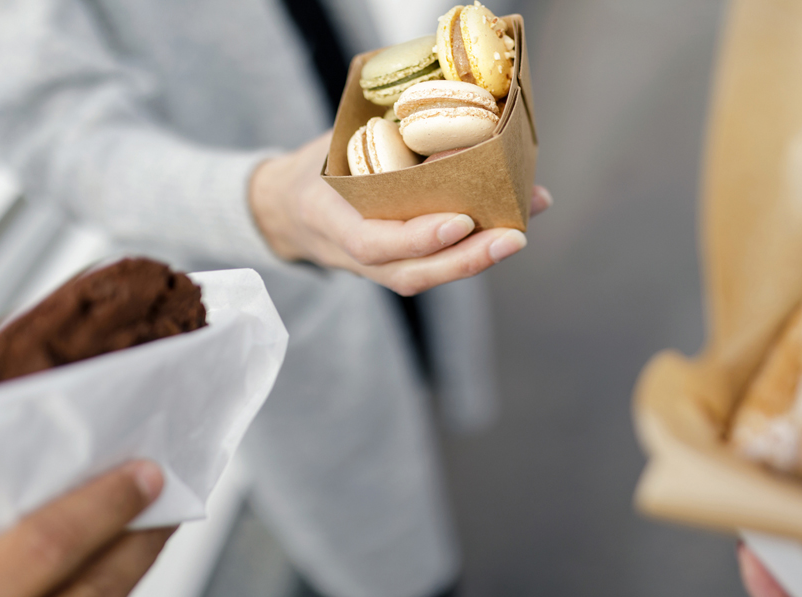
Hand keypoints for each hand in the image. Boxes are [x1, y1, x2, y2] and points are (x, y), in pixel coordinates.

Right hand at [249, 132, 552, 295]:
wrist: (285, 208)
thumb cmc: (317, 167)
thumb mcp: (334, 145)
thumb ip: (379, 136)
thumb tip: (450, 114)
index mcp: (329, 220)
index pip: (373, 243)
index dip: (418, 237)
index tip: (459, 220)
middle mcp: (353, 256)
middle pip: (412, 273)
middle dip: (466, 259)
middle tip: (513, 237)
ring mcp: (374, 269)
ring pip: (426, 276)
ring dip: (475, 260)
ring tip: (516, 236)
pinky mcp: (394, 268)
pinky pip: (432, 268)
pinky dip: (469, 253)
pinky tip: (504, 234)